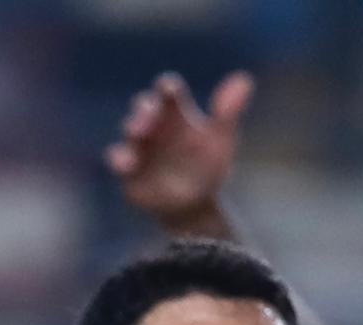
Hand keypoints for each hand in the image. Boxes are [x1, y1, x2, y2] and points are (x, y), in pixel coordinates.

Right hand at [106, 69, 250, 233]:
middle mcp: (153, 124)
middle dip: (144, 110)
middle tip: (150, 118)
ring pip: (129, 130)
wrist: (193, 206)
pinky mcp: (128, 169)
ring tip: (137, 134)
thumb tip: (245, 80)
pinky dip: (119, 158)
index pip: (168, 91)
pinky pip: (118, 159)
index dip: (167, 88)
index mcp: (174, 112)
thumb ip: (228, 112)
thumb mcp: (220, 140)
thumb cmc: (206, 166)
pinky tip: (126, 163)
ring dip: (131, 129)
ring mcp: (138, 145)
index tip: (169, 90)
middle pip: (144, 106)